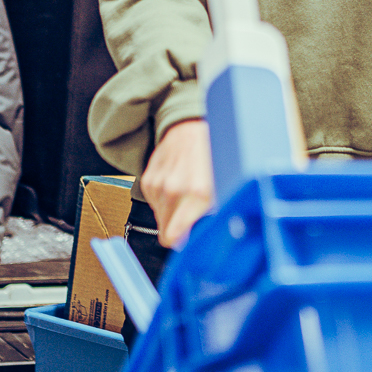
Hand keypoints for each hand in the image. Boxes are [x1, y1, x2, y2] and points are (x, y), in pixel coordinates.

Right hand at [135, 119, 213, 248]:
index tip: (195, 247)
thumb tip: (214, 240)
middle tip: (194, 223)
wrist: (189, 125)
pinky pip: (154, 206)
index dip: (188, 247)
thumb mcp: (223, 183)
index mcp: (200, 194)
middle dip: (180, 233)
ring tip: (186, 196)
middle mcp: (176, 191)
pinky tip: (177, 186)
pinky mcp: (148, 182)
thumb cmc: (211, 153)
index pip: (180, 240)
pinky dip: (165, 201)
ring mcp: (159, 186)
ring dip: (173, 215)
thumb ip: (217, 213)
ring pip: (161, 221)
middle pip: (168, 236)